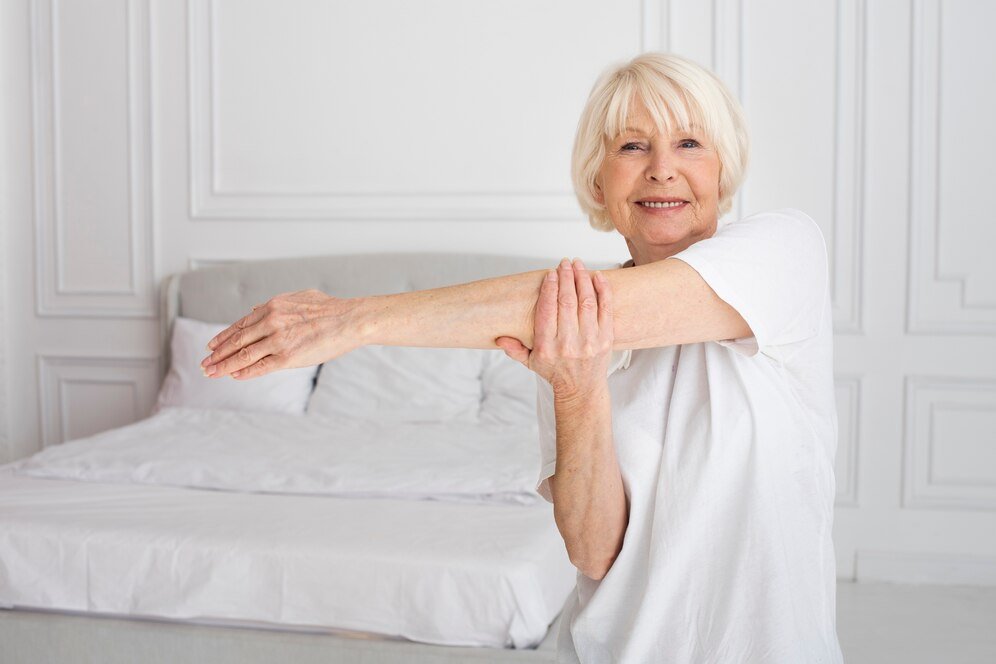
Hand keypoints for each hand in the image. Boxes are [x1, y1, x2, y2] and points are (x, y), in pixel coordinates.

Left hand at [199, 289, 361, 379]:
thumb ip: (277, 304)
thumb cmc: (330, 308)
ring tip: (210, 372)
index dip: (224, 337)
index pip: (240, 325)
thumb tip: (256, 310)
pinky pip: (260, 367)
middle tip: (204, 363)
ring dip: (224, 366)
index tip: (212, 346)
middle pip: (237, 341)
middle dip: (217, 354)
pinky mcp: (288, 357)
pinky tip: (233, 376)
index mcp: (272, 306)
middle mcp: (270, 322)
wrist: (349, 320)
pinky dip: (244, 372)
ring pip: (243, 355)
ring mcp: (278, 340)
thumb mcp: (299, 297)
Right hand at [495, 257, 612, 399]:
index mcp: (547, 347)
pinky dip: (603, 290)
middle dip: (566, 278)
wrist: (582, 389)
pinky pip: (606, 309)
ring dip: (582, 279)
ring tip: (578, 265)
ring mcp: (590, 341)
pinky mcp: (606, 339)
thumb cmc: (555, 372)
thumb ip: (515, 349)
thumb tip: (499, 337)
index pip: (547, 310)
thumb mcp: (530, 363)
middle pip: (567, 302)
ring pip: (587, 302)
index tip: (550, 274)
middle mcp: (568, 344)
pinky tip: (597, 277)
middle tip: (564, 263)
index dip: (549, 288)